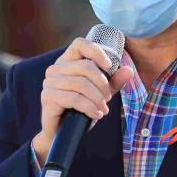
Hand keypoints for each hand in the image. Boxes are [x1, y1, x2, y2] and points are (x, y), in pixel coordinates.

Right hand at [33, 37, 132, 163]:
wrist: (63, 132)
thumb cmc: (81, 108)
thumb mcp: (101, 93)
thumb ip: (113, 81)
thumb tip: (128, 70)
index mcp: (68, 61)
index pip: (80, 44)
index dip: (96, 51)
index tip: (110, 66)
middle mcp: (56, 68)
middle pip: (85, 66)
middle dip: (102, 84)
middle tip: (108, 99)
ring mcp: (49, 82)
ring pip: (80, 84)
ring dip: (97, 98)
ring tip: (103, 109)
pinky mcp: (47, 97)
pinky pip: (73, 98)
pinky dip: (89, 107)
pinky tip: (96, 114)